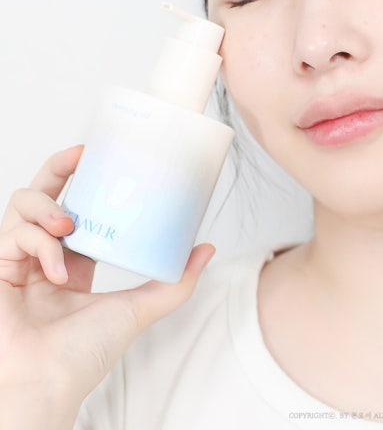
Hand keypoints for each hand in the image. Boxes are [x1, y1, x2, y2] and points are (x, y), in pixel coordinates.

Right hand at [0, 146, 214, 426]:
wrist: (49, 385)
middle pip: (42, 194)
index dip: (85, 180)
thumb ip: (174, 282)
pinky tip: (58, 270)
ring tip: (69, 226)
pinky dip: (38, 247)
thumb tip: (207, 248)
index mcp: (75, 260)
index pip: (76, 206)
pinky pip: (12, 237)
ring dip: (47, 207)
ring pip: (20, 205)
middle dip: (58, 167)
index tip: (107, 157)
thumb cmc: (85, 354)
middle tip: (83, 154)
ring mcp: (18, 261)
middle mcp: (45, 255)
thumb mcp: (139, 308)